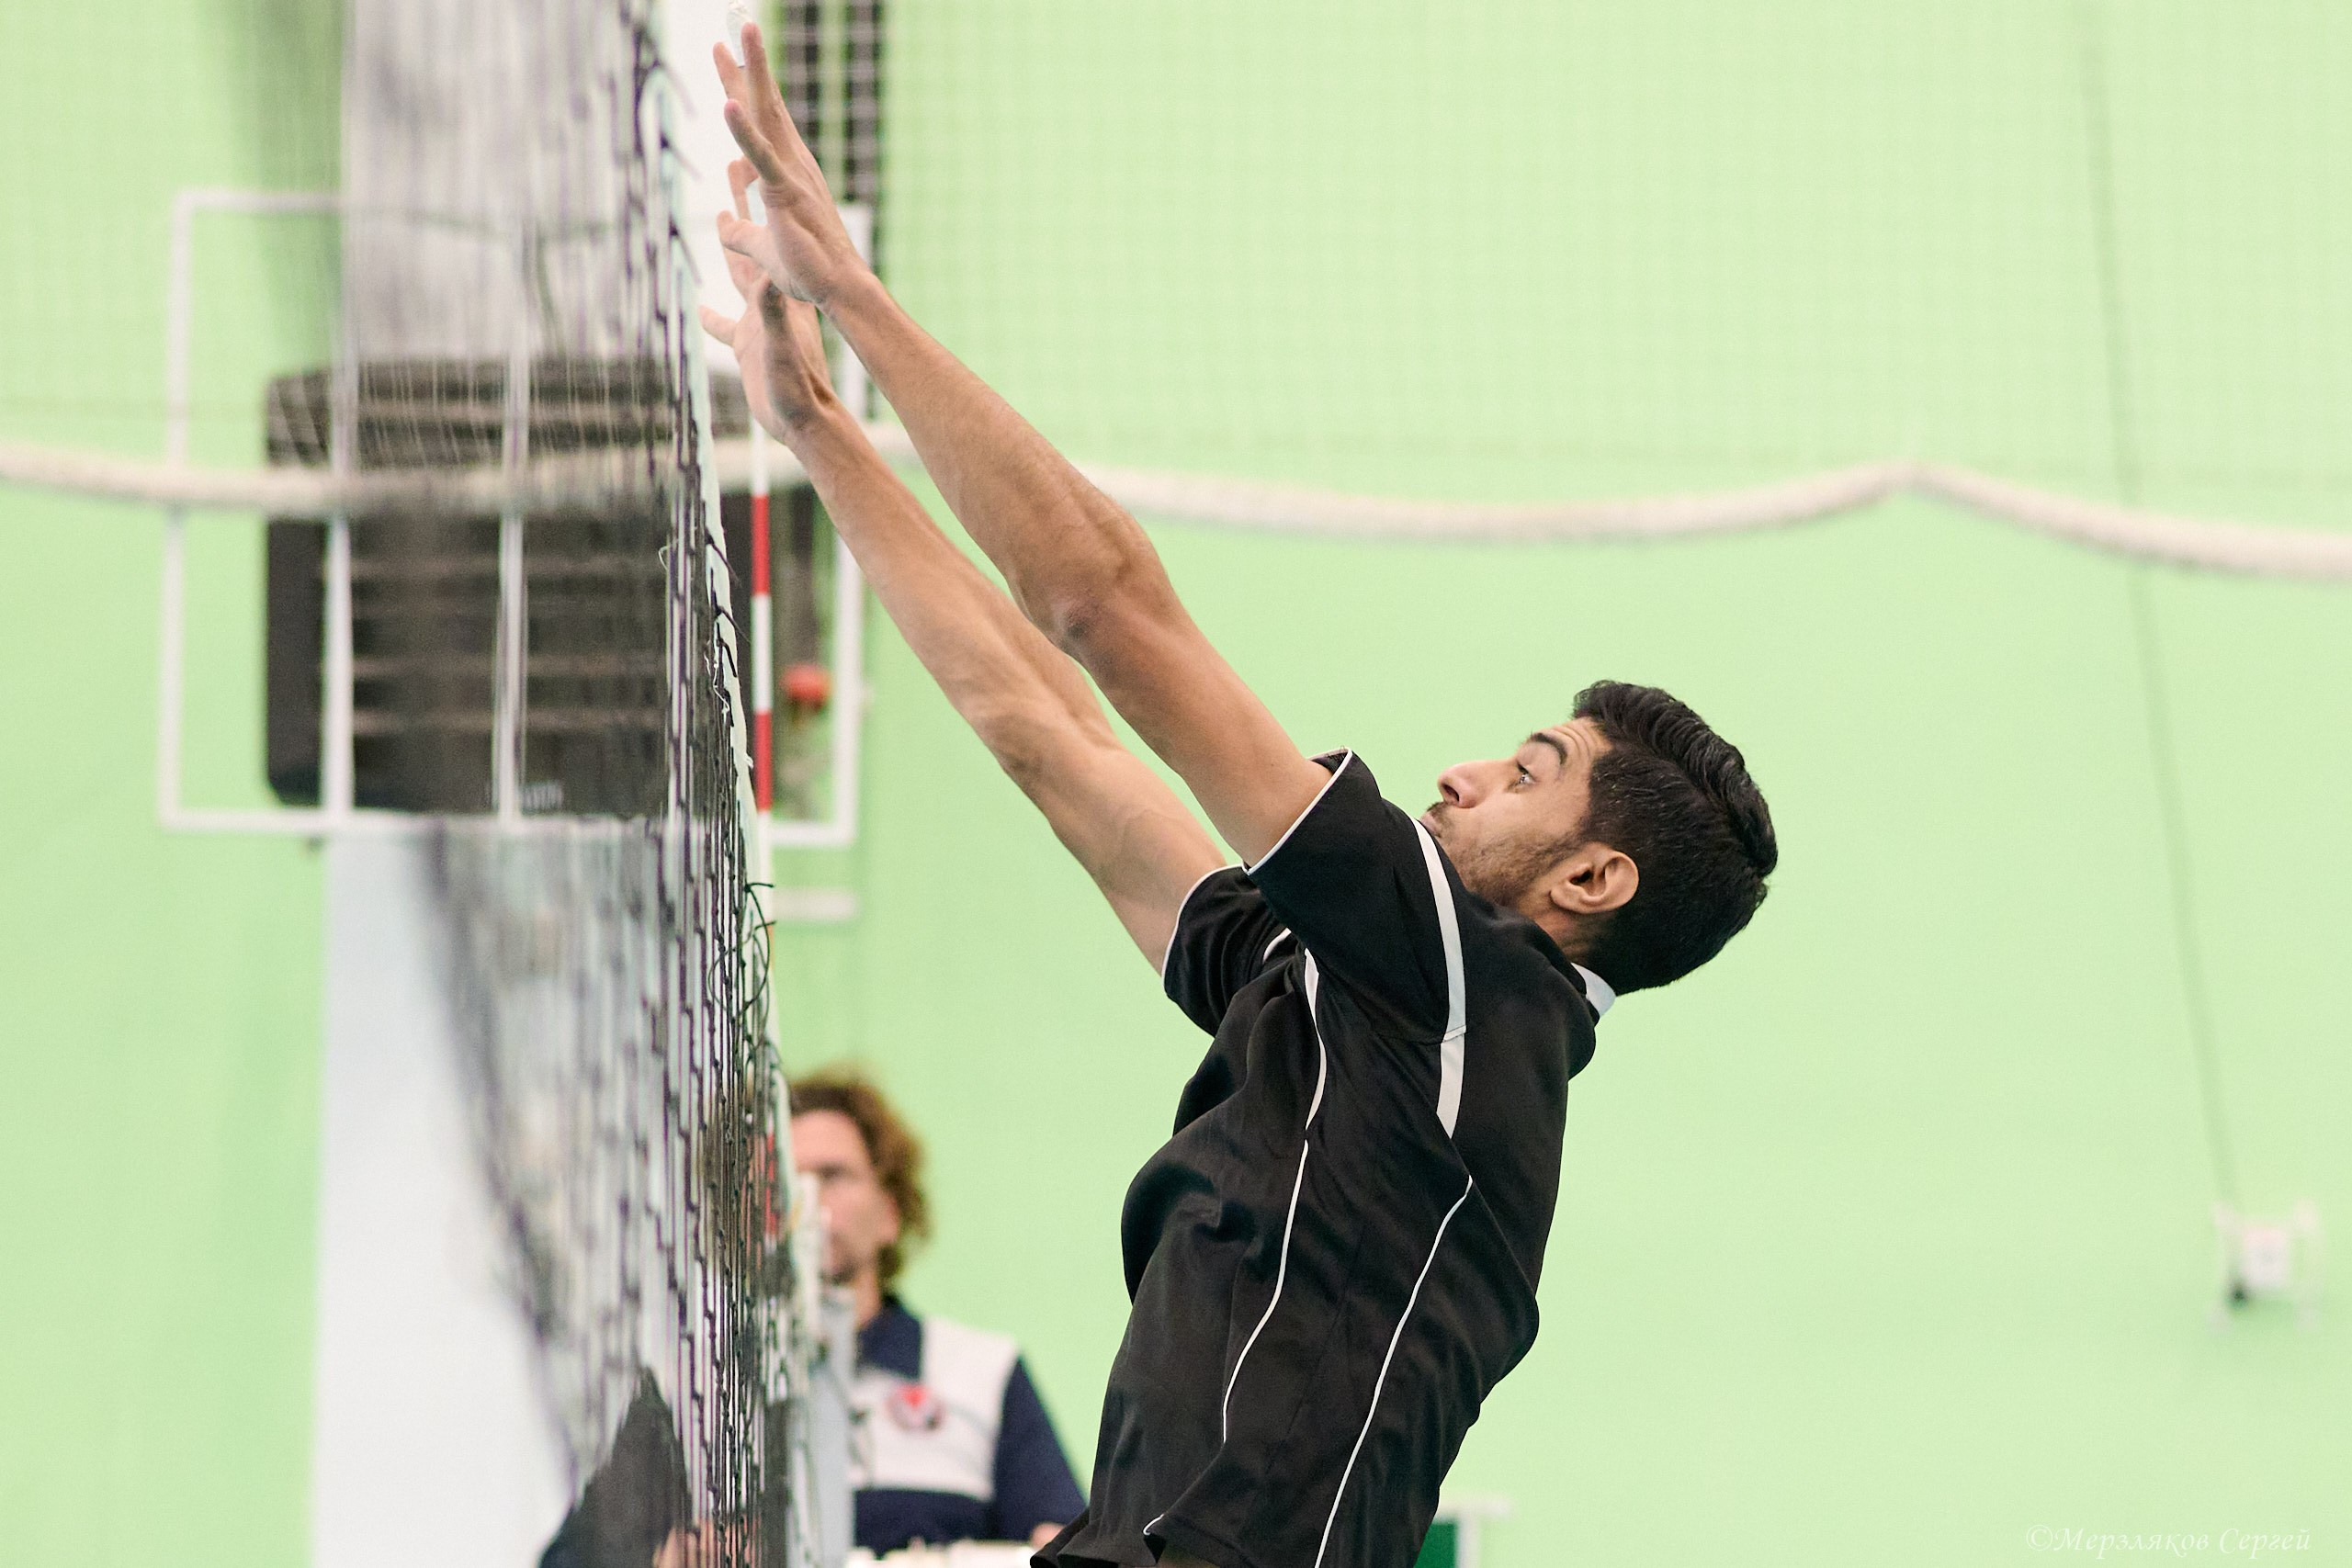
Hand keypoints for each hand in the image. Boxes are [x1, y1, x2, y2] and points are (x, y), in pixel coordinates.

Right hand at [700, 159, 838, 441]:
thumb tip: (766, 283)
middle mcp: (768, 298)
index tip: (740, 160)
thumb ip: (772, 316)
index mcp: (773, 294)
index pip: (758, 236)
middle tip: (733, 166)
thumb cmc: (795, 387)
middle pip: (750, 239)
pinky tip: (699, 308)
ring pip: (740, 270)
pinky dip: (712, 316)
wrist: (807, 421)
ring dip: (729, 244)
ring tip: (720, 218)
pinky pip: (725, 325)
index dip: (749, 203)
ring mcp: (760, 319)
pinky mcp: (751, 345)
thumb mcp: (780, 346)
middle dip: (741, 204)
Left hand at [713, 22, 868, 307]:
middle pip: (764, 105)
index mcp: (785, 171)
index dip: (743, 87)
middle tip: (737, 24)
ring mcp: (790, 175)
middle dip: (748, 65)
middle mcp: (792, 163)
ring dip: (752, 74)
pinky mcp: (785, 195)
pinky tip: (729, 104)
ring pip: (766, 116)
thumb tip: (723, 226)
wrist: (837, 290)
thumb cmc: (808, 270)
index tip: (728, 55)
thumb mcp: (762, 248)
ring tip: (739, 36)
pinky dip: (744, 131)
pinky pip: (760, 158)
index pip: (761, 120)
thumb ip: (740, 234)